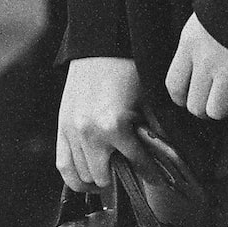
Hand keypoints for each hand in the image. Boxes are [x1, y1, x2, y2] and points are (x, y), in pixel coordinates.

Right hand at [56, 57, 157, 191]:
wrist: (100, 46)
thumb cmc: (127, 69)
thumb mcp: (147, 100)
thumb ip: (154, 131)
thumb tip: (166, 156)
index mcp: (114, 126)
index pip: (135, 164)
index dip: (150, 174)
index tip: (159, 180)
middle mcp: (90, 133)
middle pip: (104, 177)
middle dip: (120, 179)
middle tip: (131, 175)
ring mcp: (72, 131)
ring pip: (82, 176)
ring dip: (97, 180)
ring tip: (109, 179)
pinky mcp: (61, 126)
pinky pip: (63, 165)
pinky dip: (74, 177)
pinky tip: (87, 178)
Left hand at [165, 14, 227, 120]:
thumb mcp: (204, 20)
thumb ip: (196, 46)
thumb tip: (193, 75)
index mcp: (190, 43)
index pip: (174, 85)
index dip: (180, 98)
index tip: (188, 98)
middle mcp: (206, 59)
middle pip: (195, 105)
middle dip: (204, 108)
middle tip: (213, 101)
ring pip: (216, 111)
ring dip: (223, 110)